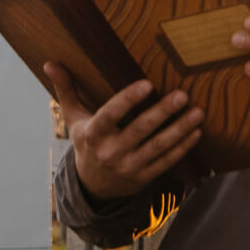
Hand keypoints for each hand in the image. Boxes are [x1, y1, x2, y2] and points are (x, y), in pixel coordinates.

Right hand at [45, 61, 203, 202]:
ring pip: (158, 147)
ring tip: (198, 112)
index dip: (128, 100)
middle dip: (162, 113)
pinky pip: (166, 162)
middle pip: (140, 130)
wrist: (93, 186)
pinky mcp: (144, 178)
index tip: (147, 83)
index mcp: (93, 134)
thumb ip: (66, 90)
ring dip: (180, 129)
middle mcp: (110, 152)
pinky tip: (196, 132)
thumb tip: (50, 63)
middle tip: (182, 95)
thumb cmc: (87, 142)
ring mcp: (129, 167)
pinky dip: (183, 147)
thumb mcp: (74, 118)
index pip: (110, 115)